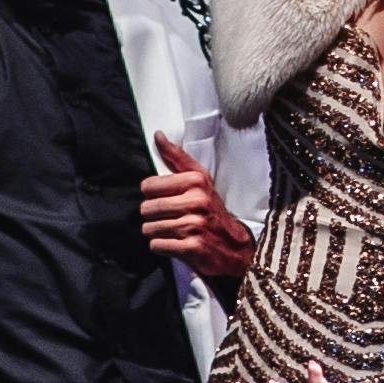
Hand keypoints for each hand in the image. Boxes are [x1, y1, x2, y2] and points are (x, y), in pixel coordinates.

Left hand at [140, 134, 257, 279]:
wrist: (236, 247)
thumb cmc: (212, 211)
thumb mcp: (200, 181)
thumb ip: (177, 158)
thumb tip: (157, 135)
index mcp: (196, 181)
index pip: (149, 186)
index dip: (152, 195)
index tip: (165, 199)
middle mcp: (196, 201)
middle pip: (147, 208)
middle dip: (153, 216)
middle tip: (169, 218)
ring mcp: (194, 225)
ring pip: (149, 228)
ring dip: (157, 232)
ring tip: (173, 231)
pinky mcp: (192, 247)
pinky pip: (157, 245)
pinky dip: (162, 247)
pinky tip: (175, 244)